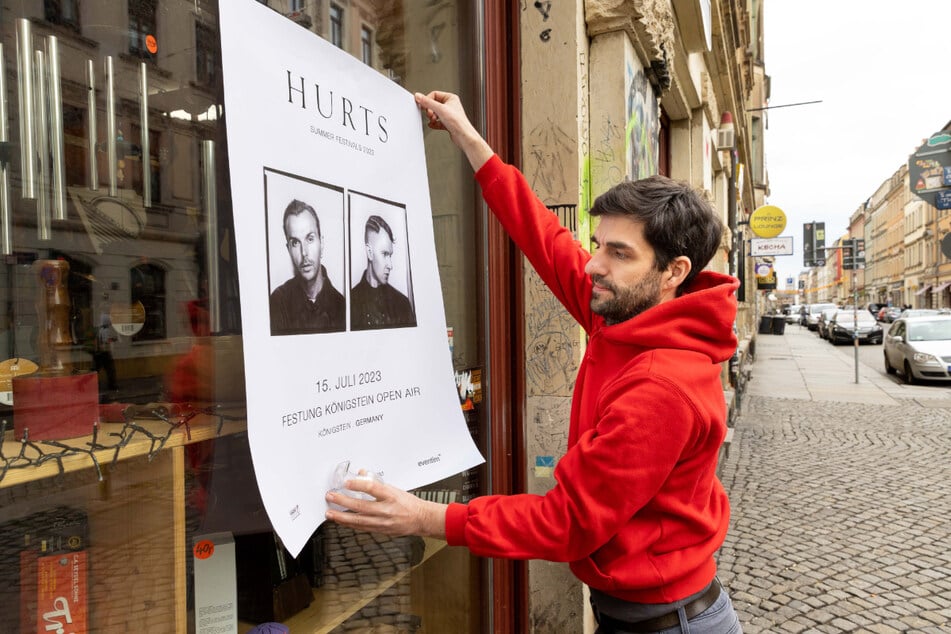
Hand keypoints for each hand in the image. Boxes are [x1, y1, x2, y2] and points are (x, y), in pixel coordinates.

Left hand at [325, 476, 446, 538]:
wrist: (420, 519)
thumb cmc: (409, 503)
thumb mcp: (394, 488)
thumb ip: (376, 483)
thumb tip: (362, 474)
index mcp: (391, 496)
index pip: (372, 488)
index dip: (358, 485)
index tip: (347, 482)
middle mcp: (386, 509)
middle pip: (361, 506)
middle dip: (343, 501)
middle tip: (331, 496)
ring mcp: (383, 522)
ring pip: (358, 520)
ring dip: (342, 517)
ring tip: (330, 513)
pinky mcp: (380, 530)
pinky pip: (362, 528)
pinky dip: (350, 524)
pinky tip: (341, 522)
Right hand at [414, 91, 492, 170]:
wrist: (463, 136)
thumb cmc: (458, 122)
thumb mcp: (440, 109)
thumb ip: (427, 102)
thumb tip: (418, 96)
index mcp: (451, 98)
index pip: (434, 94)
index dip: (428, 100)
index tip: (424, 105)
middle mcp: (450, 105)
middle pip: (434, 104)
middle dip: (430, 110)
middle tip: (430, 114)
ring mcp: (449, 114)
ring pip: (435, 113)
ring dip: (432, 117)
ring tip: (433, 120)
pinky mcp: (448, 123)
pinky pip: (437, 121)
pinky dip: (434, 123)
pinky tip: (433, 125)